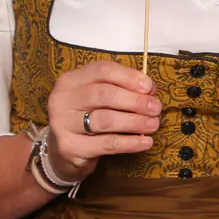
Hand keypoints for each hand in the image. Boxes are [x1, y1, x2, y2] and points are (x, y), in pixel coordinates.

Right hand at [44, 59, 161, 179]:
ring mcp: (63, 124)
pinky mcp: (70, 147)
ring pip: (106, 120)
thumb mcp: (99, 95)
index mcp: (71, 79)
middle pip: (105, 94)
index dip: (129, 77)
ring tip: (153, 125)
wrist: (64, 147)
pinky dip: (129, 143)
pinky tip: (144, 142)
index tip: (149, 88)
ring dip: (135, 122)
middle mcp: (62, 99)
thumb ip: (121, 87)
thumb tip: (150, 89)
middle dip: (135, 101)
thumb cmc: (87, 114)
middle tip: (155, 108)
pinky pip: (106, 144)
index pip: (102, 70)